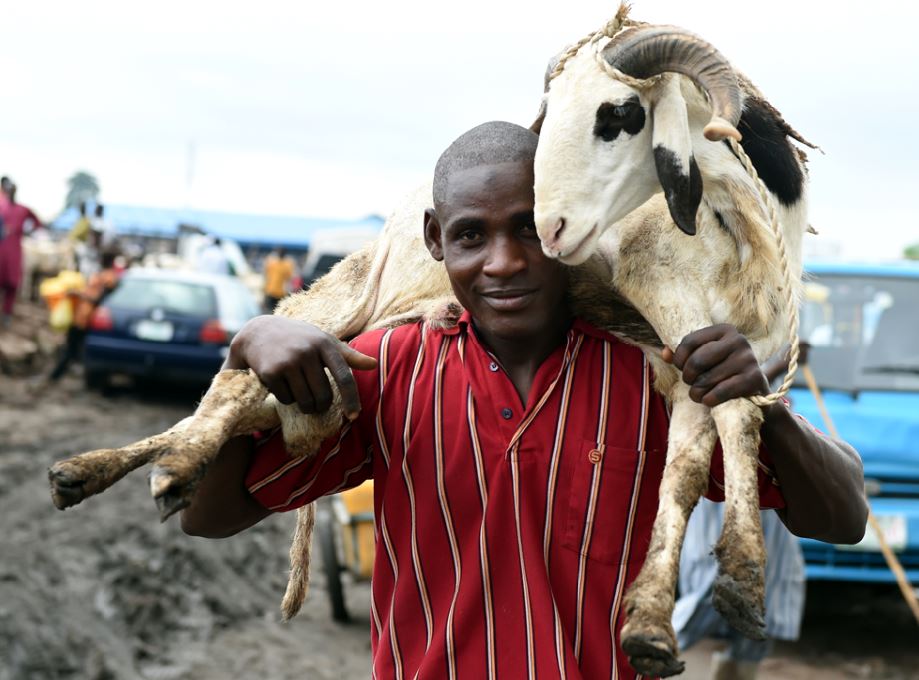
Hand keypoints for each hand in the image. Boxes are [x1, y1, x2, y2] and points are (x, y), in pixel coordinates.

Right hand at [225, 315, 376, 418]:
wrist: (259, 331)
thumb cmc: (299, 338)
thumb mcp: (323, 340)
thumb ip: (348, 355)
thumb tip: (374, 364)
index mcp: (324, 343)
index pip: (344, 377)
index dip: (351, 399)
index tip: (354, 416)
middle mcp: (307, 352)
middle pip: (323, 395)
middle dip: (321, 405)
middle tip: (316, 401)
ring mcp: (287, 362)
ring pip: (304, 401)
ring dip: (304, 404)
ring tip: (299, 390)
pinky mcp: (270, 372)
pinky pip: (286, 399)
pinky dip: (286, 397)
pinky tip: (281, 382)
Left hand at [662, 324, 768, 406]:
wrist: (754, 389)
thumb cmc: (722, 371)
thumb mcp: (704, 358)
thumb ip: (682, 354)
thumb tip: (665, 353)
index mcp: (724, 330)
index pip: (690, 341)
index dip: (679, 358)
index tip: (680, 368)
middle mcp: (738, 340)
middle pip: (697, 361)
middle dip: (687, 377)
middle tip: (690, 383)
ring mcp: (748, 359)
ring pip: (706, 379)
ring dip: (696, 392)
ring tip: (698, 394)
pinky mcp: (754, 378)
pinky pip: (720, 392)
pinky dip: (708, 399)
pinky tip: (709, 400)